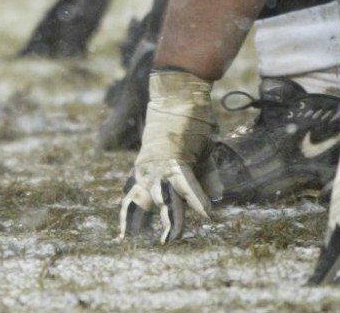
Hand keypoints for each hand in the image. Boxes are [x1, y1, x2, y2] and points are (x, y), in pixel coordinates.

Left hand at [117, 68, 211, 244]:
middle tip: (156, 248)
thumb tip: (215, 200)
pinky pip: (187, 183)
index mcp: (148, 170)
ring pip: (164, 198)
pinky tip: (207, 213)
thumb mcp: (197, 154)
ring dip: (170, 220)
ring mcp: (161, 163)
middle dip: (151, 227)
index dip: (131, 219)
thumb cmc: (188, 121)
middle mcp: (149, 169)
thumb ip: (203, 178)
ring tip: (170, 239)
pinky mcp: (177, 156)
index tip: (124, 239)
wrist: (179, 91)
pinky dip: (197, 198)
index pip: (137, 199)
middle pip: (148, 204)